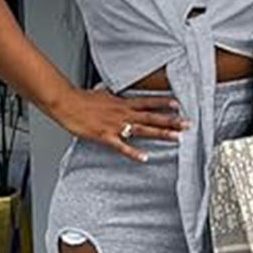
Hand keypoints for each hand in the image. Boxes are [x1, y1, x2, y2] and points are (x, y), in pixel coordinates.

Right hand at [54, 86, 191, 163]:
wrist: (65, 102)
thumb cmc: (81, 99)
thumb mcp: (102, 94)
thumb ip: (113, 97)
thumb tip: (117, 94)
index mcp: (122, 103)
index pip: (148, 102)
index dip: (163, 103)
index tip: (179, 104)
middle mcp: (122, 113)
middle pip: (151, 117)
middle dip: (171, 121)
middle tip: (187, 124)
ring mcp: (115, 125)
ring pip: (142, 130)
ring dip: (160, 134)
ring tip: (176, 138)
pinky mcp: (105, 136)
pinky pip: (122, 146)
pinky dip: (134, 152)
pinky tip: (145, 158)